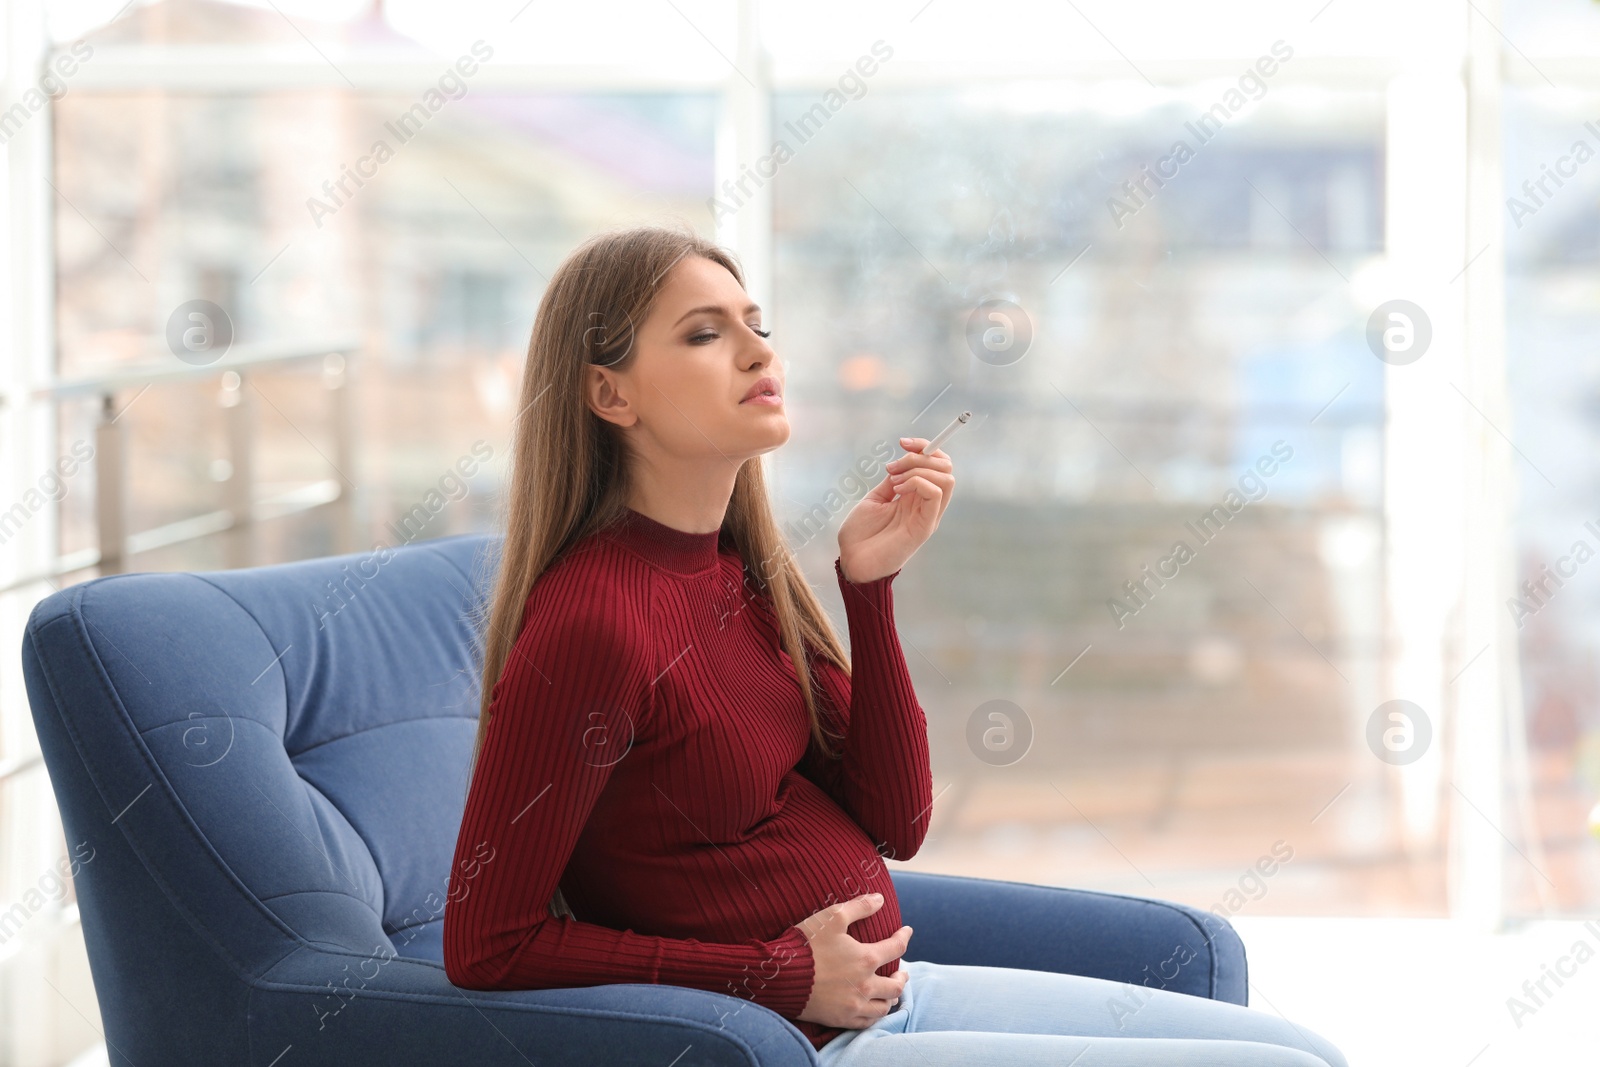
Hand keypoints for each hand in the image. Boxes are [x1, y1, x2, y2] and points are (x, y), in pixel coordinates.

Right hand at [793, 893, 912, 1029]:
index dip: (904, 937)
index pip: (896, 947)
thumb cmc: (805, 944)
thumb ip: (859, 907)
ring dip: (891, 998)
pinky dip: (874, 1016)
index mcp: (865, 958)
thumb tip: (880, 899)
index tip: (906, 931)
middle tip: (902, 972)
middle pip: (895, 985)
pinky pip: (866, 1023)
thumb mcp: (832, 917)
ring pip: (883, 1007)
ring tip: (891, 993)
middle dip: (902, 976)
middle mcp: (864, 985)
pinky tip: (873, 1010)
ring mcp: (853, 1005)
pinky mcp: (840, 1019)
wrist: (780, 976)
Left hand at [837, 437, 955, 583]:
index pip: (937, 464)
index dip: (925, 447)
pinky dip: (917, 482)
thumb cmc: (860, 535)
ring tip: (893, 481)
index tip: (902, 442)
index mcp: (916, 496)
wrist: (852, 561)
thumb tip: (903, 461)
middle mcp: (926, 504)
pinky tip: (896, 491)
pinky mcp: (925, 527)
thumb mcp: (876, 499)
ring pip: (946, 478)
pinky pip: (935, 494)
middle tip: (893, 466)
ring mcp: (928, 515)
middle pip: (946, 467)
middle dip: (922, 455)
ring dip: (918, 469)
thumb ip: (893, 481)